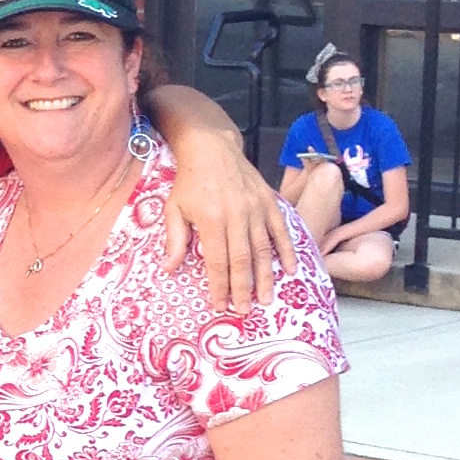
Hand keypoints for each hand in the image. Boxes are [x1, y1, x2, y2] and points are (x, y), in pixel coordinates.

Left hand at [162, 131, 295, 311]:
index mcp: (211, 220)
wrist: (211, 149)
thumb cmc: (189, 182)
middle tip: (244, 310)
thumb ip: (174, 239)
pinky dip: (287, 251)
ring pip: (264, 250)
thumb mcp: (173, 208)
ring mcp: (256, 209)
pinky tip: (291, 270)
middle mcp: (236, 216)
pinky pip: (280, 231)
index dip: (219, 286)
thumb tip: (169, 269)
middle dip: (243, 288)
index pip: (217, 261)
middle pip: (242, 260)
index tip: (220, 305)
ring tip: (267, 299)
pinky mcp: (269, 202)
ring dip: (266, 277)